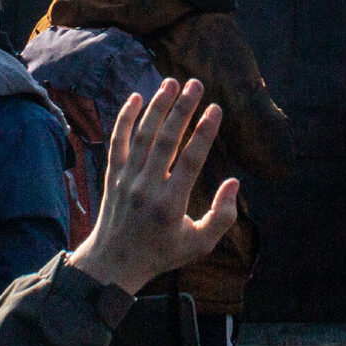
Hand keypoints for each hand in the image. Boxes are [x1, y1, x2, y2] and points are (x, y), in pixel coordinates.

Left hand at [66, 79, 238, 295]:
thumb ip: (222, 217)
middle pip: (166, 140)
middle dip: (182, 109)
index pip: (191, 160)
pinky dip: (124, 119)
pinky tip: (135, 97)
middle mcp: (147, 188)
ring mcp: (126, 179)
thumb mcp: (199, 245)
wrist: (113, 263)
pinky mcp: (111, 175)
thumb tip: (234, 182)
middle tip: (196, 83)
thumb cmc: (161, 253)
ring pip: (142, 136)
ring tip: (171, 82)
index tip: (216, 108)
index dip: (204, 132)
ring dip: (157, 106)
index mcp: (171, 204)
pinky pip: (117, 142)